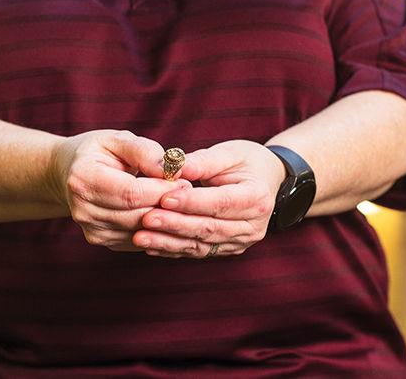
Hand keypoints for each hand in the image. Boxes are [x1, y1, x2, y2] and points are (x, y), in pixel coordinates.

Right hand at [50, 130, 190, 251]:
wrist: (69, 173)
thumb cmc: (98, 152)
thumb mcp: (118, 139)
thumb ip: (144, 152)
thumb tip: (171, 169)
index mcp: (83, 179)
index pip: (131, 193)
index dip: (161, 190)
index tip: (184, 181)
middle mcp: (82, 209)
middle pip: (137, 215)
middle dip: (167, 205)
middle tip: (189, 191)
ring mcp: (90, 229)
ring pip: (140, 231)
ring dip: (165, 219)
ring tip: (180, 201)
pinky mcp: (101, 240)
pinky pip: (137, 240)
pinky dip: (155, 229)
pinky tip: (167, 214)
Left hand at [133, 140, 284, 257]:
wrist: (266, 180)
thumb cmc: (246, 162)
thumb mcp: (229, 153)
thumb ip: (203, 161)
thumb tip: (175, 166)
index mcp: (257, 197)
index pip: (220, 203)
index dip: (191, 202)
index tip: (164, 198)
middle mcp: (252, 225)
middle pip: (209, 228)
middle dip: (174, 225)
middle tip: (145, 219)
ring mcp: (241, 241)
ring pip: (201, 245)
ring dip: (168, 242)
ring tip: (140, 236)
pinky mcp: (227, 249)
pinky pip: (197, 252)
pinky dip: (172, 249)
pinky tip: (150, 245)